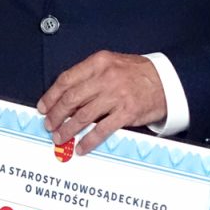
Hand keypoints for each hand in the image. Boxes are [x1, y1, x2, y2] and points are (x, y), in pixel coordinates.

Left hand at [36, 51, 166, 154]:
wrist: (166, 80)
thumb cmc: (137, 73)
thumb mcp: (110, 64)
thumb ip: (89, 77)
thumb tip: (66, 97)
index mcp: (98, 63)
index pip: (66, 79)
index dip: (51, 96)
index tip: (43, 107)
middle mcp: (106, 78)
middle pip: (72, 99)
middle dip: (56, 114)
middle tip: (49, 125)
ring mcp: (117, 95)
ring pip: (84, 115)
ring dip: (68, 129)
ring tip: (60, 137)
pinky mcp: (127, 112)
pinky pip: (102, 130)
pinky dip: (88, 141)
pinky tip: (81, 147)